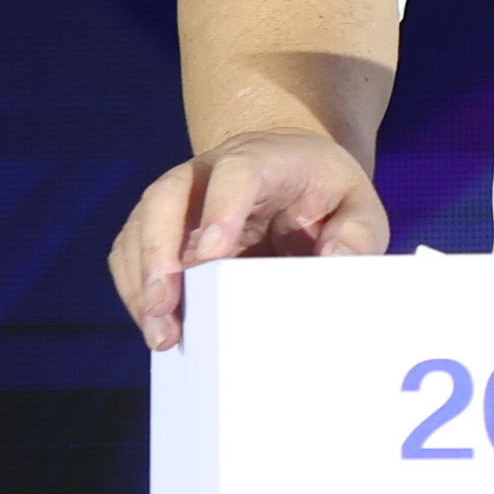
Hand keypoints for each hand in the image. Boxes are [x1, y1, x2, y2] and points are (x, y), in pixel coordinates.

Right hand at [107, 128, 389, 349]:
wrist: (294, 171)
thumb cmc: (327, 195)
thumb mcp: (360, 208)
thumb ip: (358, 237)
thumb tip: (332, 264)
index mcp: (265, 158)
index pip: (236, 173)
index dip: (220, 210)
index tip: (212, 256)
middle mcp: (210, 170)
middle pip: (167, 196)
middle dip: (159, 252)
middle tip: (165, 307)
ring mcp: (181, 196)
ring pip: (142, 226)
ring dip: (142, 281)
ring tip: (160, 334)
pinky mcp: (163, 225)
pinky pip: (132, 251)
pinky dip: (135, 289)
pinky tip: (154, 324)